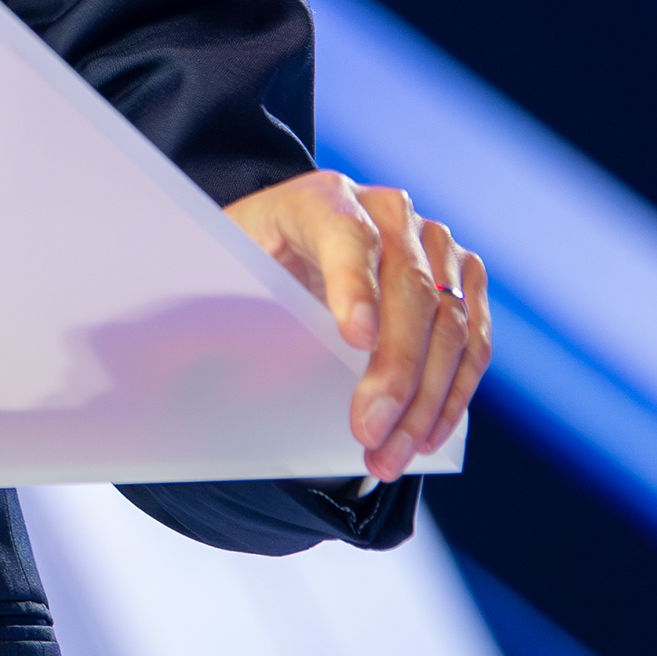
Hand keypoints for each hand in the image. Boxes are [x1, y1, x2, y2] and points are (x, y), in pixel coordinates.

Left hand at [223, 169, 488, 482]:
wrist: (294, 243)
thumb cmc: (252, 265)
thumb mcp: (221, 273)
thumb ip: (209, 313)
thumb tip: (184, 374)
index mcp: (321, 198)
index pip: (346, 235)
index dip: (352, 286)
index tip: (352, 339)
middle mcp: (389, 211)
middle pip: (408, 291)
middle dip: (392, 372)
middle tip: (367, 434)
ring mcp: (433, 244)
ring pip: (449, 325)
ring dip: (425, 401)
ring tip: (388, 457)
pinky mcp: (462, 278)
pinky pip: (472, 342)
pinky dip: (452, 395)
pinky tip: (424, 436)